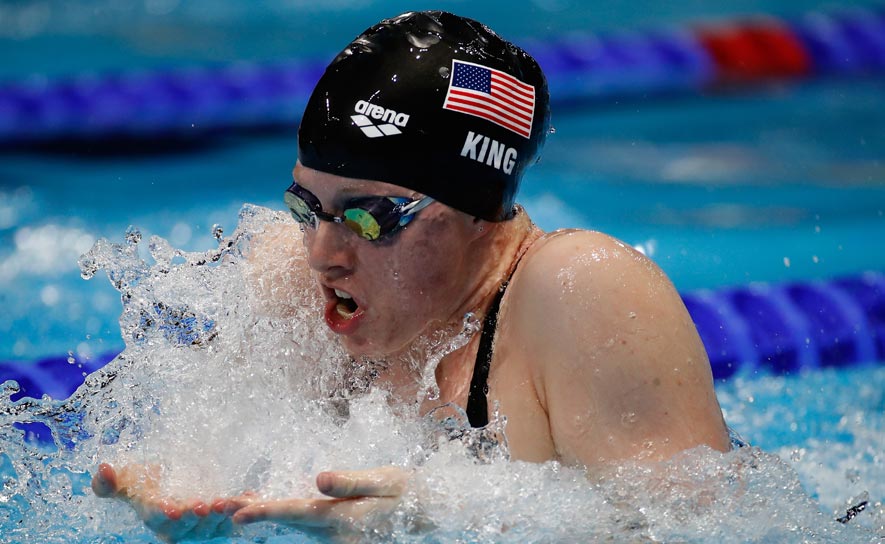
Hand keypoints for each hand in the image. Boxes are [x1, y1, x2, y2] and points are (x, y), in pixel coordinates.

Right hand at [91, 463, 234, 542]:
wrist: (169, 483)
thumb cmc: (144, 482)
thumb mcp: (126, 478)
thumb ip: (110, 481)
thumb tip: (103, 469)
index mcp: (152, 515)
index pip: (155, 517)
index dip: (162, 514)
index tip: (170, 509)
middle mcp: (176, 526)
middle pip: (185, 526)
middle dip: (194, 517)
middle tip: (204, 506)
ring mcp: (198, 525)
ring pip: (210, 526)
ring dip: (220, 516)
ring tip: (227, 502)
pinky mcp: (218, 520)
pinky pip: (230, 518)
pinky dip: (240, 508)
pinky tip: (248, 496)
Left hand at [226, 466, 409, 536]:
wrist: (429, 513)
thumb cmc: (407, 492)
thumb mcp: (384, 480)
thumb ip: (351, 482)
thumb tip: (319, 480)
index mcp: (345, 518)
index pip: (298, 512)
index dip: (266, 510)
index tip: (237, 512)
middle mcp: (338, 536)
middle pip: (291, 523)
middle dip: (261, 512)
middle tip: (227, 504)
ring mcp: (340, 543)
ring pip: (298, 528)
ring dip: (273, 516)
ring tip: (244, 504)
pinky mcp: (343, 542)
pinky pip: (310, 530)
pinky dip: (291, 520)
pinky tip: (275, 509)